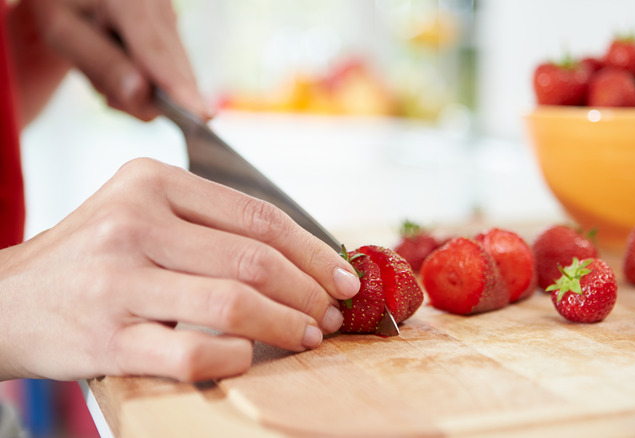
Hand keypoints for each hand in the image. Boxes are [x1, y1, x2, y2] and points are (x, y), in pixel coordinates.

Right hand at [0, 159, 359, 381]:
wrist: (7, 301)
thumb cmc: (95, 258)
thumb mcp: (142, 215)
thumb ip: (211, 224)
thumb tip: (304, 256)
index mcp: (152, 183)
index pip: (258, 217)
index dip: (312, 250)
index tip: (342, 275)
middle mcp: (134, 222)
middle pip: (254, 259)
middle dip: (308, 291)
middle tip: (331, 313)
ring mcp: (118, 280)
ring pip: (233, 303)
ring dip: (285, 325)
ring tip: (307, 335)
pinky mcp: (107, 337)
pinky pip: (194, 349)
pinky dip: (235, 356)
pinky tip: (248, 356)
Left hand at [21, 0, 209, 120]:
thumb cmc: (61, 0)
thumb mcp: (62, 31)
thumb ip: (101, 64)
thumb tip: (141, 94)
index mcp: (130, 2)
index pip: (157, 55)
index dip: (179, 89)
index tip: (202, 116)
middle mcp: (160, 6)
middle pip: (171, 72)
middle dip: (141, 95)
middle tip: (104, 94)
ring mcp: (170, 16)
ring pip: (173, 74)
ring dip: (140, 85)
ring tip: (104, 64)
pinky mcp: (173, 26)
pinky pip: (170, 67)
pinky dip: (146, 76)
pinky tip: (120, 60)